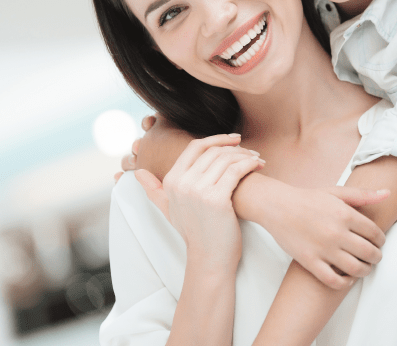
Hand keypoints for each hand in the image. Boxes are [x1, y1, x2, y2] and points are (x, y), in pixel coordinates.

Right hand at [136, 133, 263, 270]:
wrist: (209, 257)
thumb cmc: (194, 232)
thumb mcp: (169, 209)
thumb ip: (154, 190)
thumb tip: (137, 172)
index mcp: (171, 181)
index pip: (195, 147)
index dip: (216, 139)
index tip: (233, 140)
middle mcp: (181, 183)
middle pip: (213, 151)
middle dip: (235, 148)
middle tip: (250, 151)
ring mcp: (198, 191)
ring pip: (227, 158)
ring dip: (246, 155)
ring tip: (257, 159)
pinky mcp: (216, 198)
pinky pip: (237, 170)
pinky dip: (250, 164)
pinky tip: (258, 165)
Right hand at [260, 185, 389, 289]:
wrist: (278, 207)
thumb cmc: (309, 199)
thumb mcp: (337, 192)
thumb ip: (363, 195)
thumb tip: (387, 193)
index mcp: (345, 214)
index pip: (375, 232)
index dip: (381, 240)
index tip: (380, 242)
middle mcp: (337, 233)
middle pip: (368, 252)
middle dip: (376, 257)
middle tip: (375, 257)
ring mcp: (323, 249)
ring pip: (354, 268)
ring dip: (365, 271)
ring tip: (365, 268)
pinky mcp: (310, 261)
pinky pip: (332, 280)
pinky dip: (344, 283)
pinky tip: (347, 278)